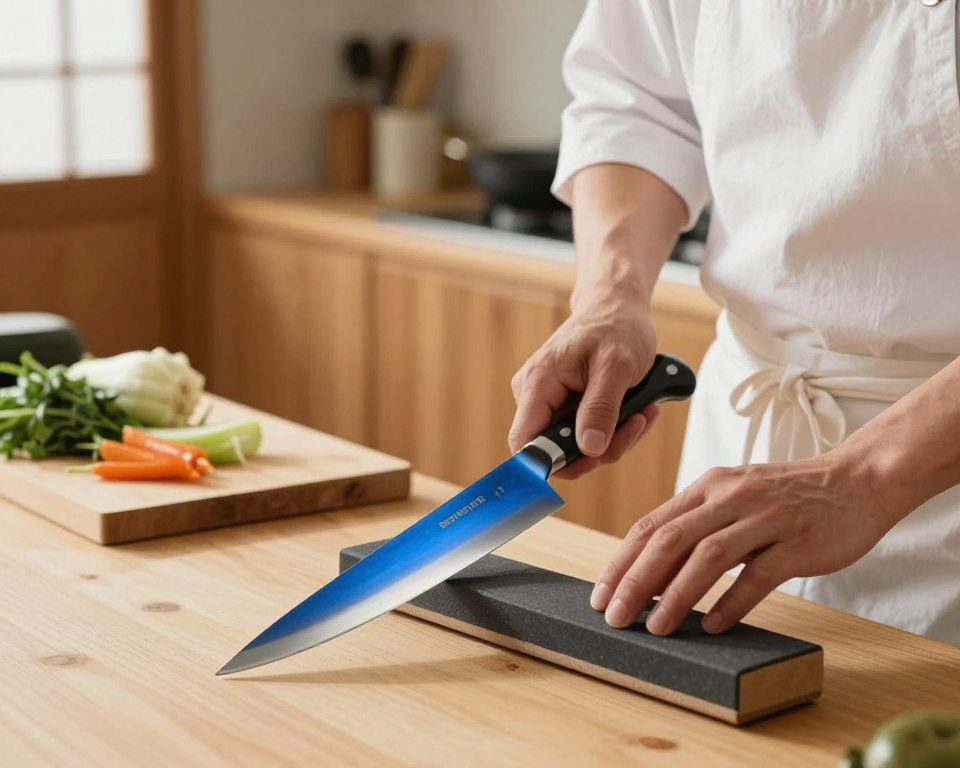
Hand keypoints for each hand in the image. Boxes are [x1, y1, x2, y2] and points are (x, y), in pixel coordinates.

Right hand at [508, 305, 660, 478]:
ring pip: (577, 447)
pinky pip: (586, 434)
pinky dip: (615, 428)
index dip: (548, 463)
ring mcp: (550, 402)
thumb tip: (589, 449)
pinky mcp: (566, 406)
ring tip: (643, 410)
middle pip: (556, 450)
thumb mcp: (617, 366)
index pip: (524, 441)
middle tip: (636, 424)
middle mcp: (535, 395)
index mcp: (538, 383)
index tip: (591, 462)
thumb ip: (601, 408)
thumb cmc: (616, 328)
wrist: (616, 309)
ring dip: (616, 437)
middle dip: (601, 448)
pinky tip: (637, 408)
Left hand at [591, 448, 904, 634]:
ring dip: (677, 595)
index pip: (651, 525)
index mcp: (708, 487)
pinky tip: (714, 625)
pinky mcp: (798, 542)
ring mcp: (765, 518)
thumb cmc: (788, 496)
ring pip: (708, 556)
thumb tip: (654, 571)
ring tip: (656, 626)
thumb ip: (697, 525)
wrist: (856, 481)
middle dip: (636, 581)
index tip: (601, 594)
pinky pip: (758, 575)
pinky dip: (732, 602)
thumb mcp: (734, 497)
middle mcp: (730, 498)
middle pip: (670, 540)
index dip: (621, 562)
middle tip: (615, 616)